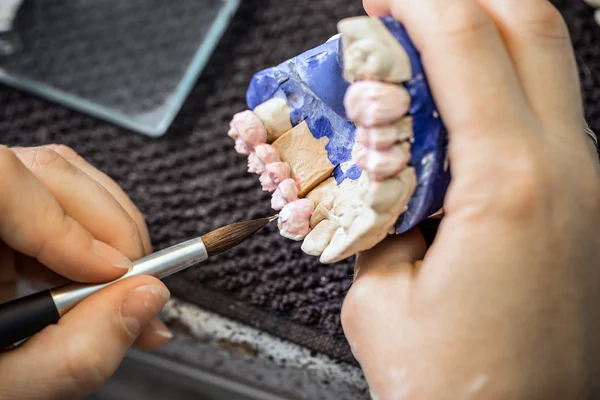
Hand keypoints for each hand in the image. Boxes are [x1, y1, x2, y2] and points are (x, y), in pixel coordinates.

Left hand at [0, 145, 171, 398]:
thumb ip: (77, 351)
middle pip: (49, 173)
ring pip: (67, 180)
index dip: (64, 222)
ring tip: (126, 289)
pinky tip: (103, 281)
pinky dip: (101, 242)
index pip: (3, 183)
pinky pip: (67, 202)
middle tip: (138, 287)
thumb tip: (145, 297)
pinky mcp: (13, 215)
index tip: (111, 273)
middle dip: (112, 230)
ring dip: (115, 233)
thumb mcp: (11, 386)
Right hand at [342, 1, 599, 398]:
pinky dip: (497, 90)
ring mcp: (589, 187)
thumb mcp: (379, 291)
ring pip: (546, 66)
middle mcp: (569, 174)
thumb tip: (377, 168)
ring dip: (481, 42)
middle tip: (404, 11)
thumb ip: (377, 213)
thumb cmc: (453, 386)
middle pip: (533, 24)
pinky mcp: (586, 205)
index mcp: (510, 187)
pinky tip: (453, 117)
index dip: (418, 0)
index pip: (468, 42)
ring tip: (421, 61)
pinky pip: (544, 115)